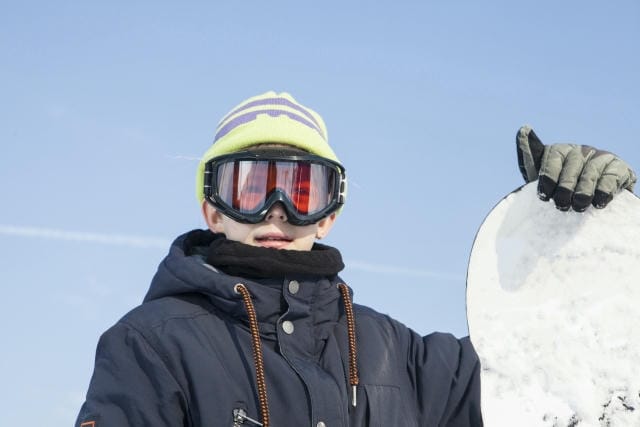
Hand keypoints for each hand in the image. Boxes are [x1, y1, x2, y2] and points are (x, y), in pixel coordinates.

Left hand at [516, 125, 635, 211]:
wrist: (588, 201)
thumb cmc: (557, 187)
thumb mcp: (539, 174)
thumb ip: (529, 155)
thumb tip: (523, 129)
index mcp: (560, 150)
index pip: (553, 157)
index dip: (548, 178)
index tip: (544, 196)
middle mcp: (581, 150)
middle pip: (572, 166)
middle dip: (565, 188)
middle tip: (562, 204)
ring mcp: (601, 157)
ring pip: (590, 173)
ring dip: (583, 192)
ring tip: (578, 206)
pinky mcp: (618, 168)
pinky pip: (610, 178)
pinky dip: (603, 191)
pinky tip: (597, 202)